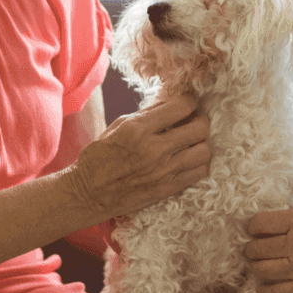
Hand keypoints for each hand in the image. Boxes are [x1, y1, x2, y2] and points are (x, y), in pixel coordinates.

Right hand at [67, 95, 209, 220]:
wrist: (88, 193)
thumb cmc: (99, 156)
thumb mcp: (119, 125)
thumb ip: (148, 114)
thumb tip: (171, 101)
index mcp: (138, 129)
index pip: (181, 106)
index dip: (190, 99)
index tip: (189, 101)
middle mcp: (154, 149)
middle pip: (200, 128)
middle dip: (201, 120)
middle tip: (194, 120)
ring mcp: (163, 171)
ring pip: (204, 151)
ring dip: (202, 142)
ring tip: (193, 141)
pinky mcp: (167, 188)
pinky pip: (199, 172)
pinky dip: (199, 163)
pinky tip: (189, 158)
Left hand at [244, 208, 292, 292]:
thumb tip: (282, 220)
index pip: (261, 223)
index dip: (252, 226)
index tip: (253, 229)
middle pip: (259, 248)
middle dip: (251, 249)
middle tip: (252, 249)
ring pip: (264, 269)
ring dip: (256, 268)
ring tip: (257, 265)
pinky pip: (279, 291)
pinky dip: (266, 290)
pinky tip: (262, 287)